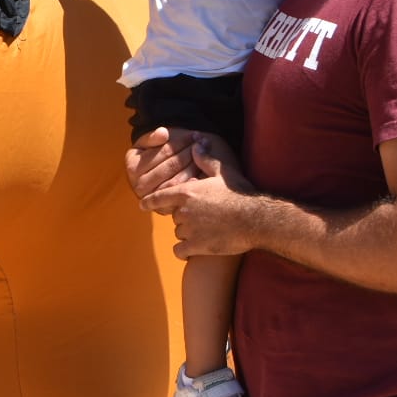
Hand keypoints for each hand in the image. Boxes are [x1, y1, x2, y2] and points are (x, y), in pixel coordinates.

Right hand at [125, 126, 206, 198]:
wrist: (147, 176)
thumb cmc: (148, 156)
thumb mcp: (145, 144)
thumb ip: (152, 137)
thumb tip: (163, 133)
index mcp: (134, 168)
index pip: (164, 152)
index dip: (181, 142)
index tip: (194, 135)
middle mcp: (140, 185)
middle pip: (172, 166)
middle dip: (190, 152)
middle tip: (205, 143)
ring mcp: (151, 198)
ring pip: (177, 181)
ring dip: (194, 166)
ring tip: (205, 154)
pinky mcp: (162, 208)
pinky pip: (180, 195)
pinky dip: (192, 183)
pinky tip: (203, 172)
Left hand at [138, 134, 256, 259]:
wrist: (255, 219)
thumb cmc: (240, 194)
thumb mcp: (223, 172)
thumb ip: (206, 159)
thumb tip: (196, 145)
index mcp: (186, 192)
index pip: (159, 197)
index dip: (149, 201)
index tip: (142, 205)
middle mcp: (183, 211)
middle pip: (174, 215)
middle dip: (184, 217)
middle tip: (203, 217)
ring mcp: (189, 229)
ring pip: (178, 233)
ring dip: (186, 234)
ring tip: (205, 232)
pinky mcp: (196, 246)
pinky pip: (180, 251)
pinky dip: (184, 251)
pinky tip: (193, 250)